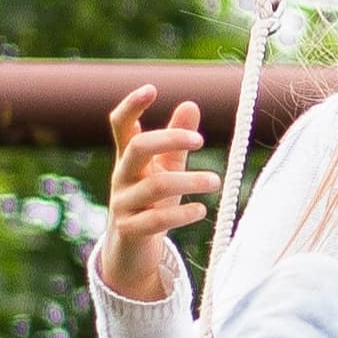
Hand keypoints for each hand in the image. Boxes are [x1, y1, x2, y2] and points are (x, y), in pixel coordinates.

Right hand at [100, 87, 216, 301]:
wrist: (130, 248)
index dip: (132, 106)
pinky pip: (156, 220)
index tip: (152, 88)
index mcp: (128, 159)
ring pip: (154, 186)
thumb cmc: (152, 202)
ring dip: (189, 180)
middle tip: (201, 141)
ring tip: (216, 181)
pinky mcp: (130, 230)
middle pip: (138, 148)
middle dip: (169, 139)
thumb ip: (177, 142)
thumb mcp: (165, 169)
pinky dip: (182, 214)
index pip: (120, 125)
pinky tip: (202, 210)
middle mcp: (122, 176)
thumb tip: (191, 103)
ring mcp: (123, 203)